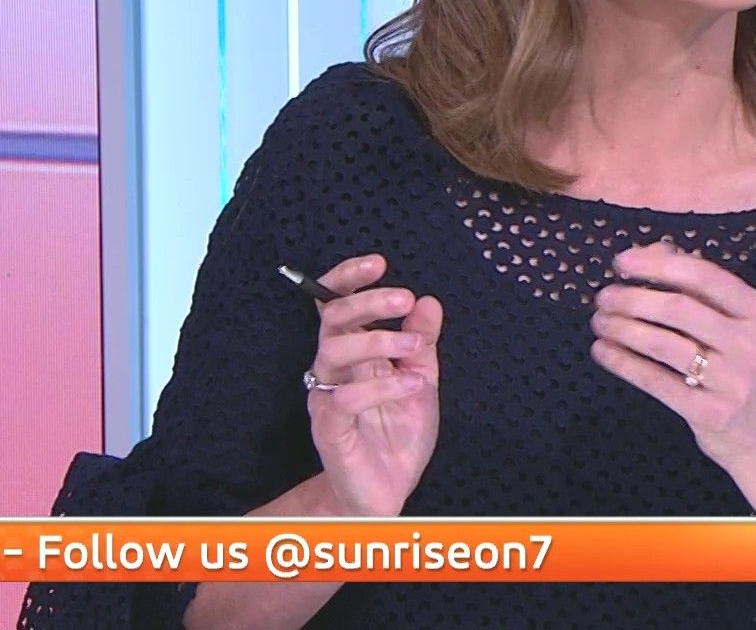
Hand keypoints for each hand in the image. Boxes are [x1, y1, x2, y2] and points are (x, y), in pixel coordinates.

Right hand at [306, 253, 443, 516]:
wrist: (387, 492)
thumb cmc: (397, 436)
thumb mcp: (421, 381)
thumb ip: (422, 343)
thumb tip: (428, 301)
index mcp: (353, 354)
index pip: (337, 305)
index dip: (348, 279)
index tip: (378, 263)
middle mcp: (333, 370)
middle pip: (332, 319)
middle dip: (367, 301)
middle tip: (402, 297)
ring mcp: (327, 398)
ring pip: (332, 351)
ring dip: (377, 340)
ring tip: (415, 347)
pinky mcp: (328, 428)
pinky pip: (344, 398)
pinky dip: (382, 386)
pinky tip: (412, 385)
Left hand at [589, 239, 755, 513]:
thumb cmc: (742, 369)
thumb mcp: (738, 326)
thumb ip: (699, 288)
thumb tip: (649, 253)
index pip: (704, 276)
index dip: (656, 265)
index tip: (621, 263)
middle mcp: (750, 344)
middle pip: (679, 308)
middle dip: (632, 298)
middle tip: (603, 297)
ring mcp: (732, 382)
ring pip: (663, 344)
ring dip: (622, 328)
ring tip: (599, 321)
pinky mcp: (710, 413)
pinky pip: (655, 381)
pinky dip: (623, 362)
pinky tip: (603, 351)